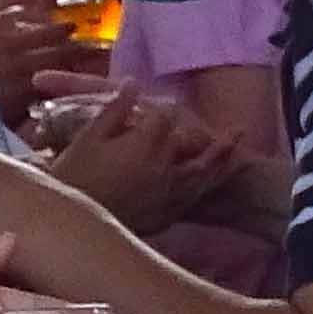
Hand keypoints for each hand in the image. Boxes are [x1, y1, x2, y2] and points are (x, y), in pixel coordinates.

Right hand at [48, 83, 217, 230]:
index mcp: (146, 144)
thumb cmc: (73, 178)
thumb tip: (133, 82)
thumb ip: (115, 110)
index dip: (159, 110)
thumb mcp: (89, 138)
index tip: (154, 108)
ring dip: (223, 156)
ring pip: (204, 171)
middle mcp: (166, 167)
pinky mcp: (168, 215)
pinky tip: (216, 178)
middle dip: (203, 134)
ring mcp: (170, 193)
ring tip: (239, 143)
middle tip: (234, 130)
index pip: (163, 117)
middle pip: (192, 143)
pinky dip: (210, 184)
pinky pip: (196, 196)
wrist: (73, 230)